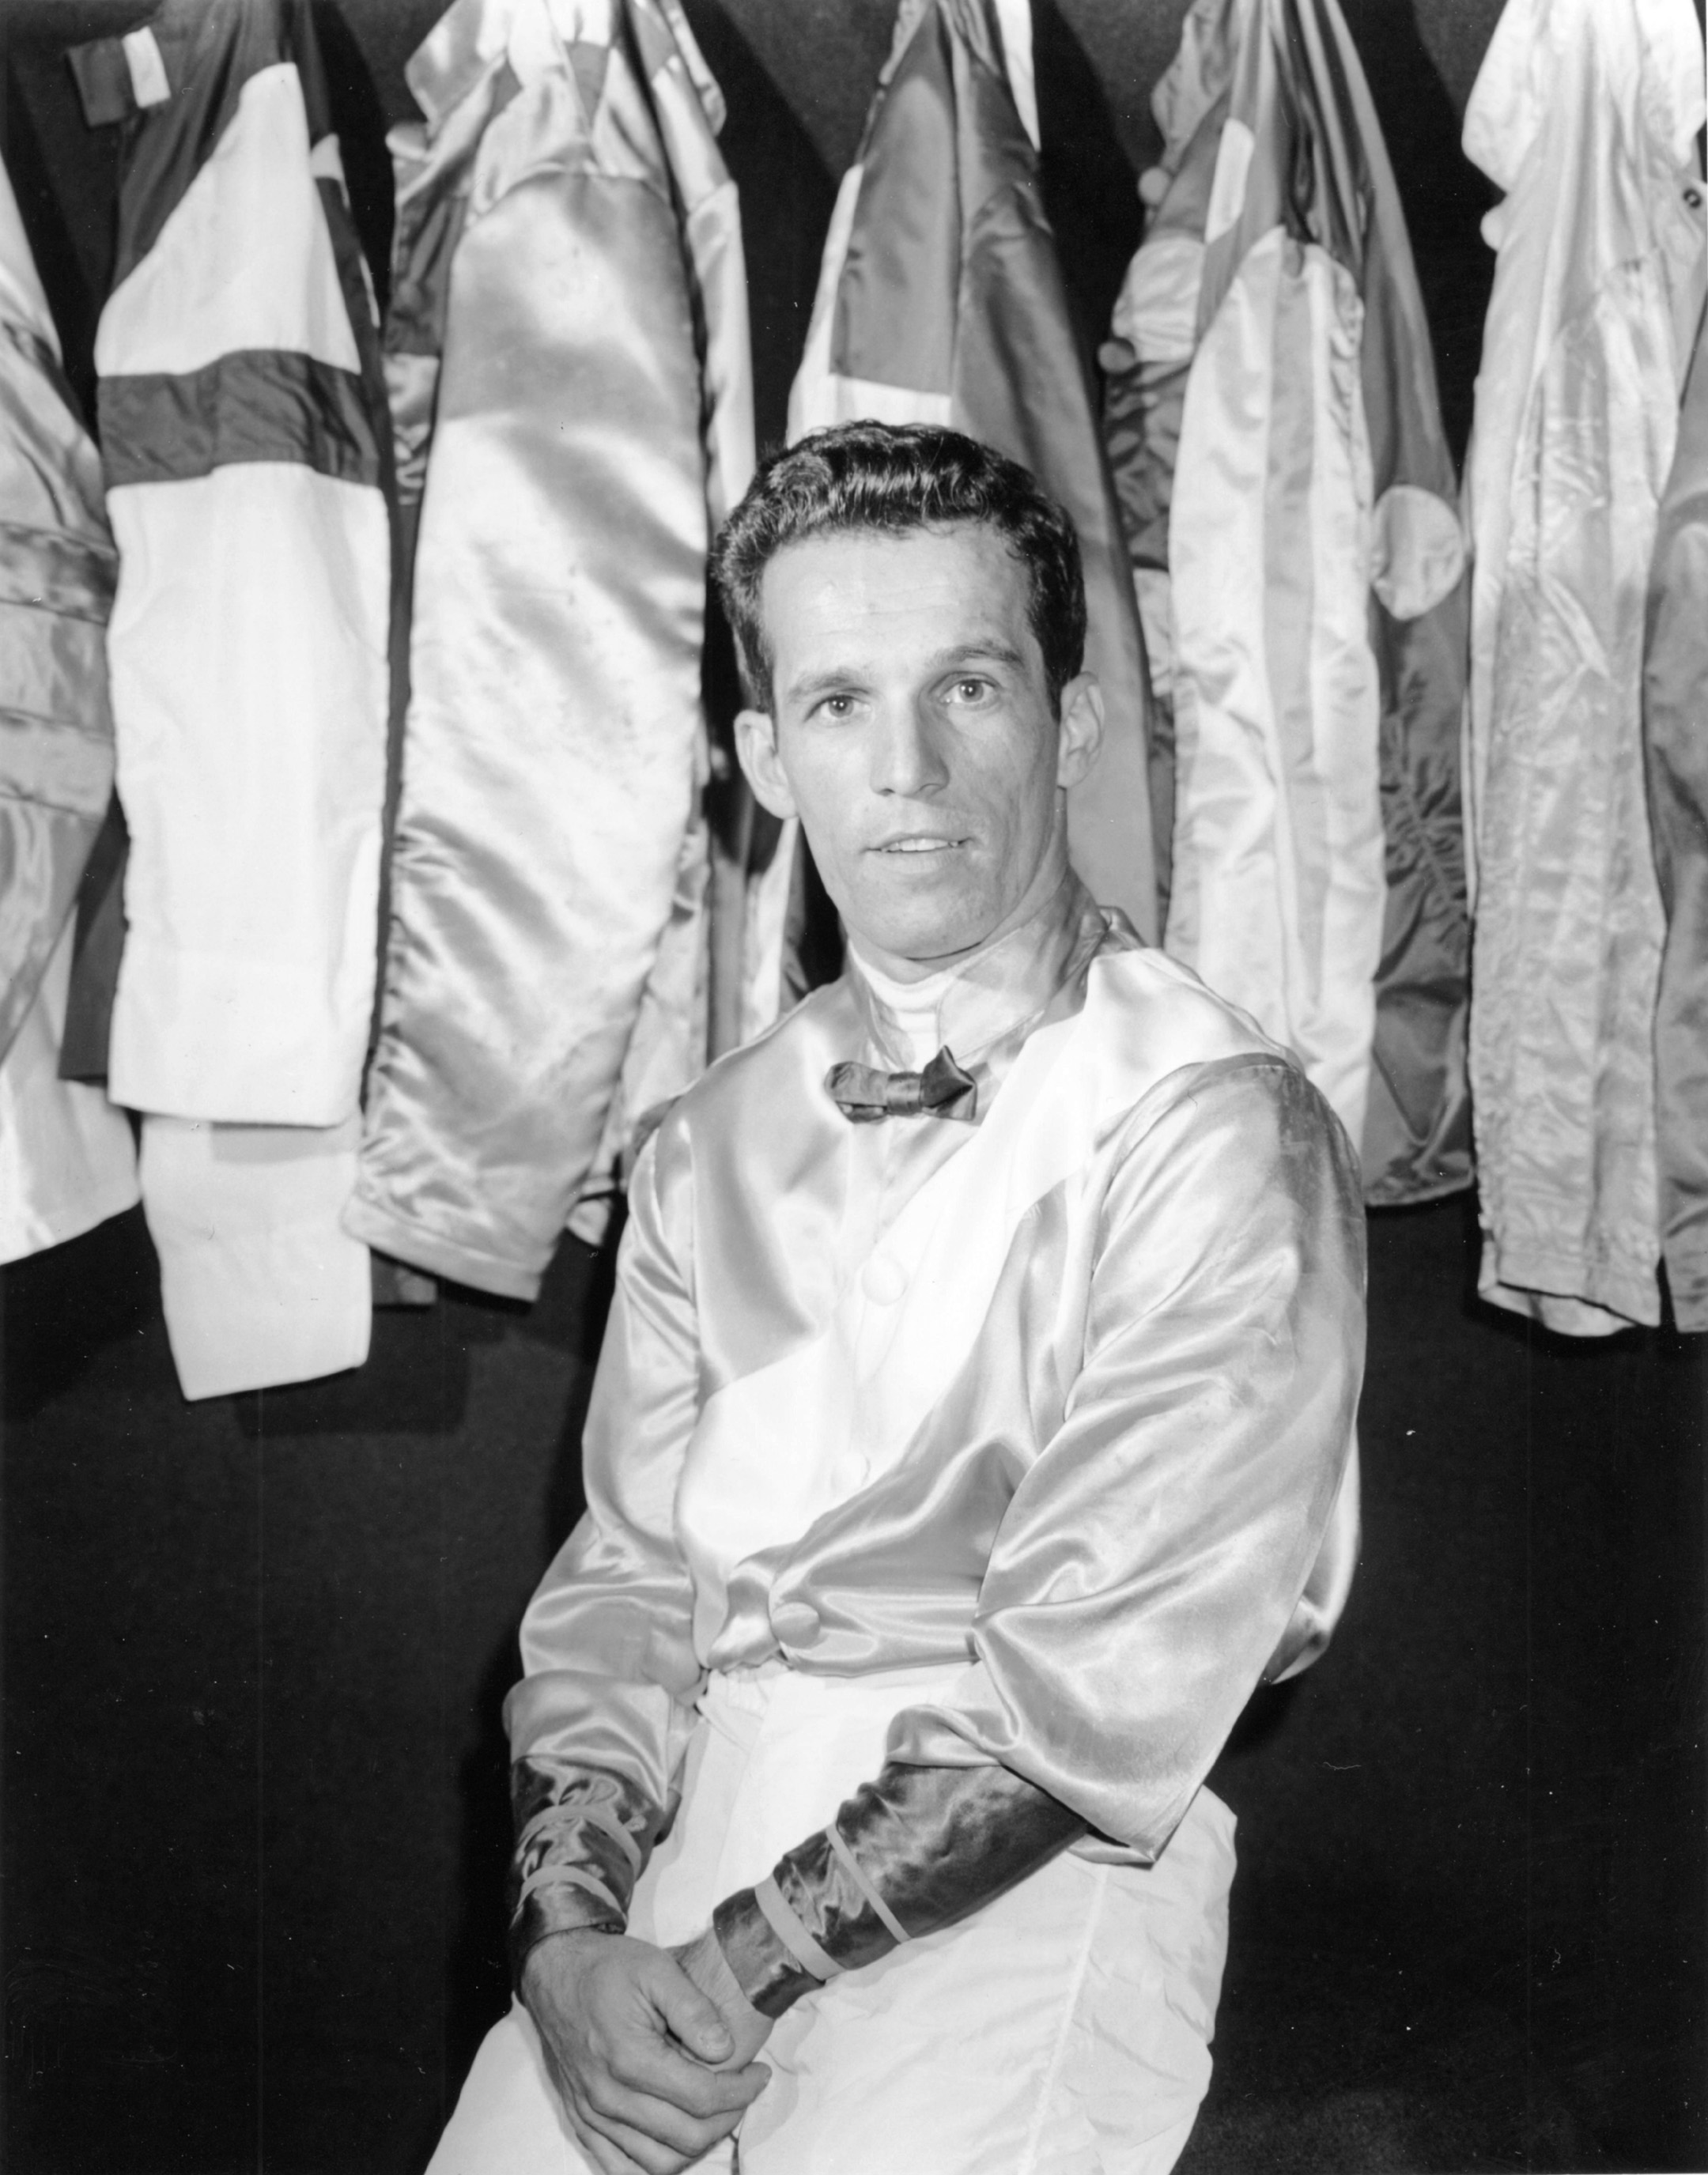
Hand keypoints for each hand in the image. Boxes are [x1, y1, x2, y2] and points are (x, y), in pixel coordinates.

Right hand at [521, 1929, 768, 2173]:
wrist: (556, 1972)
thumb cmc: (608, 1967)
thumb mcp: (656, 1968)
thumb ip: (694, 2009)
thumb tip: (725, 2049)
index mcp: (629, 2059)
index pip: (701, 2098)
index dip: (741, 2091)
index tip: (760, 2073)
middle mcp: (608, 2097)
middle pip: (686, 2137)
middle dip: (728, 2117)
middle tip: (745, 2090)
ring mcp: (592, 2115)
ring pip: (658, 2163)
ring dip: (697, 2145)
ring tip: (717, 2113)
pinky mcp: (582, 2122)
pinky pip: (621, 2169)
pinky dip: (656, 2163)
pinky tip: (678, 2137)